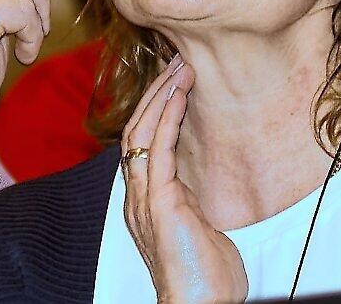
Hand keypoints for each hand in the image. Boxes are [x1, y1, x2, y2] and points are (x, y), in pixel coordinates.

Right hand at [122, 57, 246, 303]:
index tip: (173, 82)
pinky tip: (179, 93)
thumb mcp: (197, 230)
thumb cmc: (204, 278)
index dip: (153, 109)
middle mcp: (137, 195)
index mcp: (144, 200)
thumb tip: (200, 189)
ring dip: (160, 95)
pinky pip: (158, 148)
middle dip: (155, 93)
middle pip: (135, 129)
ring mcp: (144, 197)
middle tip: (175, 62)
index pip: (141, 143)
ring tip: (179, 67)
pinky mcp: (159, 202)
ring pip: (141, 131)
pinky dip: (167, 116)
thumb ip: (192, 205)